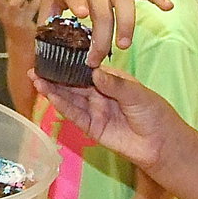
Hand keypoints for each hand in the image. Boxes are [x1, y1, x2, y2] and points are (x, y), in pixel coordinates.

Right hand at [30, 65, 173, 174]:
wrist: (161, 145)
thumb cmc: (155, 114)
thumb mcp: (137, 94)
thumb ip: (115, 84)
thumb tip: (94, 72)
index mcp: (111, 80)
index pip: (87, 68)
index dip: (71, 62)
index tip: (54, 53)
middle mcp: (100, 94)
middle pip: (74, 83)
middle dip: (55, 75)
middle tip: (35, 67)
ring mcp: (95, 111)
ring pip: (70, 98)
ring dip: (53, 90)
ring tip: (36, 79)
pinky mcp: (92, 128)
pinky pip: (75, 115)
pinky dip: (62, 106)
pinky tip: (51, 96)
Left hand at [46, 0, 172, 64]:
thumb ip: (47, 16)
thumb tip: (41, 47)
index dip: (78, 2)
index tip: (81, 13)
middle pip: (102, 11)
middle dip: (101, 37)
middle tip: (96, 59)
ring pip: (124, 1)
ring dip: (126, 23)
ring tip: (124, 44)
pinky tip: (168, 7)